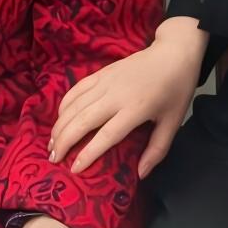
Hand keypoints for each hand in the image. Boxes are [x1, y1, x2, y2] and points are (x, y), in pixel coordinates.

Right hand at [50, 16, 207, 178]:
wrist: (173, 53)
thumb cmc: (175, 90)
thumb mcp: (173, 122)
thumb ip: (157, 150)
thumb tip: (140, 174)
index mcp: (136, 109)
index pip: (107, 135)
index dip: (88, 153)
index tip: (74, 168)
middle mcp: (116, 95)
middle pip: (83, 120)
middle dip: (65, 141)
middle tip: (53, 158)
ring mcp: (106, 81)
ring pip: (75, 105)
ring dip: (60, 125)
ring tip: (51, 143)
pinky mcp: (101, 73)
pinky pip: (77, 89)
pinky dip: (64, 104)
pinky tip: (59, 118)